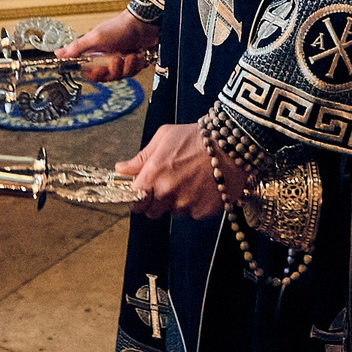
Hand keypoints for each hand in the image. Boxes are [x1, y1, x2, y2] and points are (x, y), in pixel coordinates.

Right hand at [59, 11, 157, 82]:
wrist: (145, 23)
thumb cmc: (119, 27)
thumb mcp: (95, 38)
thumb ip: (76, 48)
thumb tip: (57, 54)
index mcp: (95, 53)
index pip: (89, 73)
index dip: (95, 75)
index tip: (99, 70)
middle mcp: (107, 58)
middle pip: (106, 77)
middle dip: (114, 70)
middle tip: (117, 59)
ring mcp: (121, 60)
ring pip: (121, 76)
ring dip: (127, 66)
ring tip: (130, 54)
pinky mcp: (134, 62)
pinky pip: (134, 72)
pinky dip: (136, 63)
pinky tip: (138, 54)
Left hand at [117, 121, 243, 219]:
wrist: (231, 144)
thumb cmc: (196, 137)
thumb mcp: (164, 137)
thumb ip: (141, 157)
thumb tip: (121, 169)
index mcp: (153, 174)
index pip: (134, 200)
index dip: (139, 196)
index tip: (144, 191)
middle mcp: (167, 193)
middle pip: (151, 212)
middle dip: (157, 201)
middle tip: (169, 185)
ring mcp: (186, 204)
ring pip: (173, 212)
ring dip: (177, 202)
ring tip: (190, 182)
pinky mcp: (203, 212)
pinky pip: (192, 214)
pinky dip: (195, 204)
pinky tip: (202, 187)